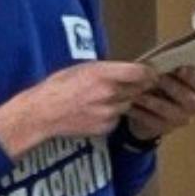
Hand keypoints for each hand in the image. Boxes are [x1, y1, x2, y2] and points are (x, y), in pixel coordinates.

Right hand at [0, 61, 157, 158]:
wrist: (43, 113)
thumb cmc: (58, 86)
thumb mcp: (81, 68)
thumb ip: (107, 70)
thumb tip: (127, 69)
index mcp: (102, 74)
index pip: (139, 72)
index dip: (148, 72)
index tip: (151, 72)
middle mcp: (109, 93)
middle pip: (140, 88)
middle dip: (139, 86)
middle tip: (133, 83)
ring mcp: (110, 111)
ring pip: (129, 103)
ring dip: (125, 100)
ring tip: (106, 97)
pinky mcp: (107, 126)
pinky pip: (119, 117)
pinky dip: (114, 113)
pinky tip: (98, 110)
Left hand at [124, 67, 194, 144]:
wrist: (147, 107)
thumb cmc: (157, 82)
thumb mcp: (163, 70)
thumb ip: (166, 65)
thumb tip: (158, 61)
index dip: (192, 76)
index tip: (180, 69)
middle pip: (190, 99)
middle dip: (171, 87)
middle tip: (155, 78)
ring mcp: (182, 118)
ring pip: (171, 112)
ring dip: (153, 101)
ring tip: (138, 93)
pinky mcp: (166, 129)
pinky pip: (154, 122)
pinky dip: (141, 113)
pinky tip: (131, 105)